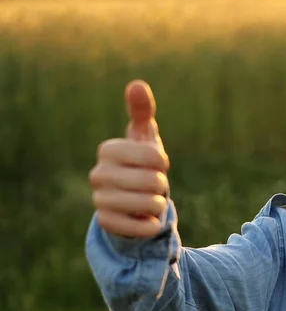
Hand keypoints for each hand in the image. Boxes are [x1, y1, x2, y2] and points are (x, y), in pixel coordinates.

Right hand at [89, 80, 170, 237]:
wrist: (131, 202)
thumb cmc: (141, 164)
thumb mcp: (144, 138)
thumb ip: (142, 112)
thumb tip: (137, 84)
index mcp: (108, 150)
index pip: (154, 156)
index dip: (162, 163)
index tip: (154, 164)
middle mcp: (98, 174)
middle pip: (153, 181)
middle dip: (161, 186)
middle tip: (151, 186)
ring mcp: (99, 200)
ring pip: (149, 204)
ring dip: (158, 205)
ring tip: (147, 201)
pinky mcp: (106, 224)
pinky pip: (141, 227)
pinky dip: (151, 225)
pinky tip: (145, 220)